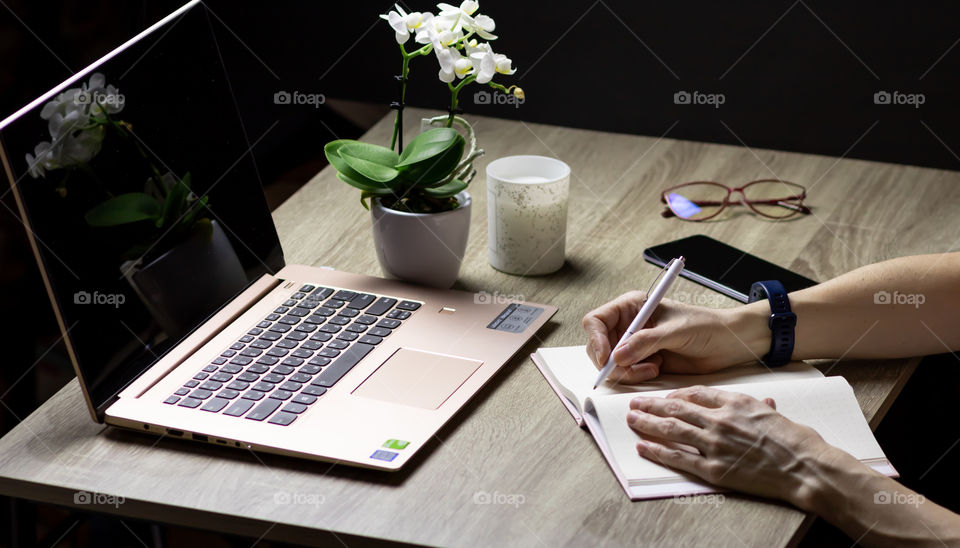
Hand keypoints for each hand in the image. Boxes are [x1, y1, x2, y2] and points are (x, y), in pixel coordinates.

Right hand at [582, 292, 763, 382]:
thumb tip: (617, 356)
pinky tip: (656, 370)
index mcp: (632, 306)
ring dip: (626, 371)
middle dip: (610, 361)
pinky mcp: (643, 362)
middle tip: (630, 369)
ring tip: (653, 368)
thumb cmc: (707, 326)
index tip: (607, 358)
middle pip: (599, 345)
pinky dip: (635, 377)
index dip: (597, 340)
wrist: (729, 344)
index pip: (596, 321)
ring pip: (611, 363)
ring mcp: (634, 345)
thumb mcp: (675, 331)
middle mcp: (629, 325)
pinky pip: (626, 374)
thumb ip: (645, 342)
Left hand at [626, 385, 838, 505]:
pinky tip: (643, 446)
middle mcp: (720, 419)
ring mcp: (714, 443)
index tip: (664, 395)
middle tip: (634, 403)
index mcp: (735, 402)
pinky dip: (657, 451)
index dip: (675, 394)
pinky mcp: (713, 468)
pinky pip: (678, 457)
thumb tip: (765, 402)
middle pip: (677, 407)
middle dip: (652, 404)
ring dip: (647, 423)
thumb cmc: (797, 441)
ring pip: (671, 429)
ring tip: (631, 419)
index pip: (696, 392)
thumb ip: (763, 408)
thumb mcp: (777, 415)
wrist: (805, 466)